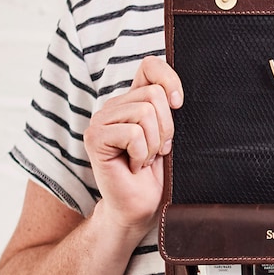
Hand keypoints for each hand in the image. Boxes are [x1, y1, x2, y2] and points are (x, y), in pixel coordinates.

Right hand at [83, 56, 183, 234]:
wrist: (139, 208)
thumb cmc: (155, 175)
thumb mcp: (168, 136)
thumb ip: (167, 109)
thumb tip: (175, 93)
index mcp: (132, 101)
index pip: (150, 66)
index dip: (169, 79)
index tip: (179, 104)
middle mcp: (114, 106)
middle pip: (153, 94)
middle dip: (165, 128)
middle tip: (155, 151)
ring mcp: (100, 120)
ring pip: (145, 113)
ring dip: (153, 144)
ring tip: (143, 160)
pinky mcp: (94, 137)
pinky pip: (133, 134)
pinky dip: (141, 154)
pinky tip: (132, 166)